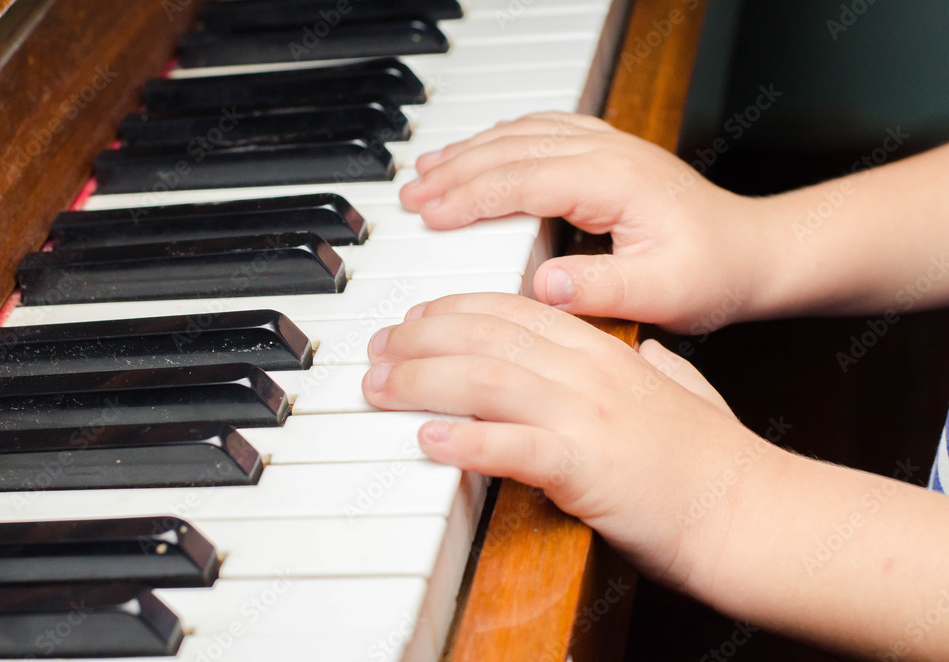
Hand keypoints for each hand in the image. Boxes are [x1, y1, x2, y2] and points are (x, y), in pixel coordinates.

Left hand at [361, 293, 777, 588]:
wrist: (749, 511)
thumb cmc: (714, 460)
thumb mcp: (685, 393)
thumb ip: (658, 366)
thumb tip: (646, 351)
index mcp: (606, 353)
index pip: (514, 312)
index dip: (454, 310)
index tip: (415, 320)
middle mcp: (591, 374)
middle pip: (487, 338)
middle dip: (419, 340)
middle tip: (377, 352)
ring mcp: (588, 418)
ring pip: (486, 382)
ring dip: (421, 382)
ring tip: (379, 388)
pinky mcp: (588, 469)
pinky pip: (514, 447)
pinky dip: (466, 441)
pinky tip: (427, 439)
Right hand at [400, 113, 770, 333]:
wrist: (755, 252)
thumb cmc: (714, 273)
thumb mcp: (664, 294)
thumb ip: (603, 290)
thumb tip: (544, 286)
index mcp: (614, 181)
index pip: (523, 179)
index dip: (470, 196)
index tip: (428, 213)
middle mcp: (608, 152)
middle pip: (513, 148)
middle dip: (456, 170)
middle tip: (410, 194)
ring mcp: (608, 146)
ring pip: (523, 133)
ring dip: (472, 150)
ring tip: (428, 170)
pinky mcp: (608, 153)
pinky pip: (542, 132)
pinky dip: (501, 140)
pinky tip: (481, 151)